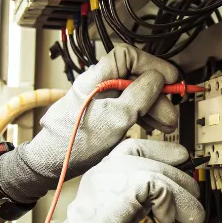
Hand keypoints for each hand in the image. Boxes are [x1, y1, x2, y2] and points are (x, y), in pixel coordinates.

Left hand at [0, 44, 178, 202]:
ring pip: (134, 96)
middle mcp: (98, 86)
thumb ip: (138, 96)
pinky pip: (128, 110)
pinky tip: (152, 128)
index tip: (170, 79)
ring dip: (154, 108)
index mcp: (96, 78)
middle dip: (157, 95)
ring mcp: (100, 102)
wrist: (51, 165)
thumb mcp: (114, 118)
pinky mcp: (103, 117)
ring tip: (167, 125)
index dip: (152, 65)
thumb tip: (157, 79)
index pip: (129, 57)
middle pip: (135, 79)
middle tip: (171, 113)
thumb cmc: (73, 144)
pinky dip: (143, 117)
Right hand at [10, 139, 204, 222]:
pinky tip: (168, 219)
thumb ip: (138, 197)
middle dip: (180, 177)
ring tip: (192, 215)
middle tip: (194, 199)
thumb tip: (169, 192)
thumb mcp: (121, 212)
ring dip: (182, 195)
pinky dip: (170, 202)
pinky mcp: (120, 193)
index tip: (183, 159)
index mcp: (102, 172)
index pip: (135, 147)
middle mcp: (103, 170)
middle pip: (151, 157)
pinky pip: (157, 186)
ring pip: (158, 172)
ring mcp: (109, 179)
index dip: (162, 151)